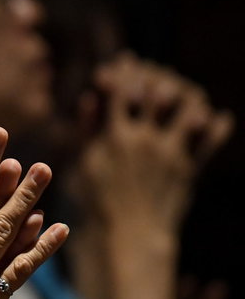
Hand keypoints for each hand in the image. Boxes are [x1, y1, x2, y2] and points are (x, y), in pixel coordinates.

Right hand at [75, 52, 233, 233]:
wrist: (126, 236)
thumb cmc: (97, 203)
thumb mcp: (83, 163)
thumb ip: (88, 129)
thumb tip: (90, 97)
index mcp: (115, 137)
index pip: (122, 89)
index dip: (125, 71)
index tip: (126, 62)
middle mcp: (145, 141)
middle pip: (159, 91)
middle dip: (157, 77)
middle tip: (157, 75)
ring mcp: (171, 154)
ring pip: (191, 109)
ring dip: (189, 96)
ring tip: (184, 95)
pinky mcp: (189, 169)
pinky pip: (211, 139)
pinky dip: (215, 124)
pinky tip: (212, 118)